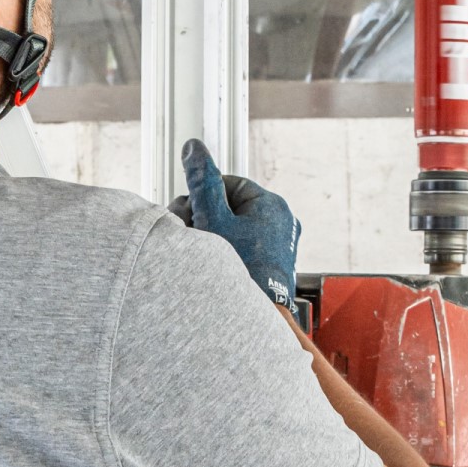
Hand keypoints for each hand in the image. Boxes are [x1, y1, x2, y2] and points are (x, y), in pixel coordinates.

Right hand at [172, 139, 300, 309]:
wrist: (253, 318)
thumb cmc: (238, 271)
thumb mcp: (212, 219)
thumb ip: (202, 181)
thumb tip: (194, 148)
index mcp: (272, 205)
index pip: (227, 184)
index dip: (202, 197)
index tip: (188, 213)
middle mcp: (280, 223)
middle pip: (229, 207)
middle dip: (203, 218)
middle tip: (187, 233)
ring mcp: (277, 247)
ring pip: (233, 230)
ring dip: (209, 237)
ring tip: (196, 254)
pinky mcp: (270, 267)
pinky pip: (242, 250)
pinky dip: (223, 254)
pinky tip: (209, 267)